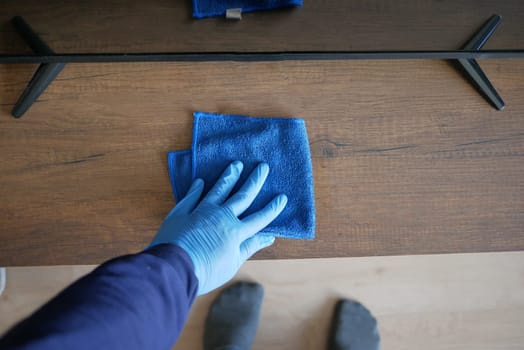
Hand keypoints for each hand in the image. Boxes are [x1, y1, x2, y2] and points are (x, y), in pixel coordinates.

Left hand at [150, 161, 287, 294]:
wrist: (174, 267)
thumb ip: (249, 247)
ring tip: (236, 164)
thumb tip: (269, 237)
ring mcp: (201, 211)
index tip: (282, 196)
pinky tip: (200, 181)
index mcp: (236, 231)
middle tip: (262, 166)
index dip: (272, 208)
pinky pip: (191, 196)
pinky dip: (196, 188)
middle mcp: (221, 217)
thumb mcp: (232, 263)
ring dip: (229, 177)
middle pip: (242, 196)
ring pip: (218, 190)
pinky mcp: (182, 212)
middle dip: (254, 181)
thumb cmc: (206, 271)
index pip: (259, 218)